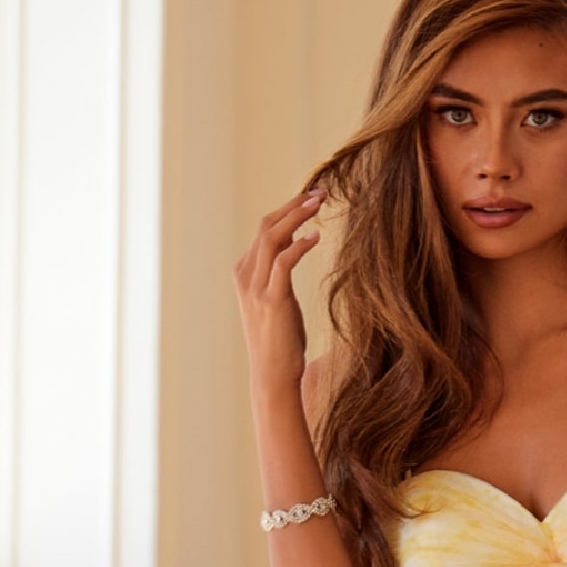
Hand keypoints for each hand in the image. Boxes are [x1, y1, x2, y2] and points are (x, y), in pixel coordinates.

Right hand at [233, 187, 325, 397]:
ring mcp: (257, 288)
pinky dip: (300, 245)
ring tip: (320, 204)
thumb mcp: (278, 299)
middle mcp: (246, 276)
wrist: (272, 375)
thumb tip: (294, 241)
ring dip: (297, 216)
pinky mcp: (272, 300)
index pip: (264, 229)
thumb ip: (279, 271)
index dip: (287, 210)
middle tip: (320, 191)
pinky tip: (317, 236)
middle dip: (293, 205)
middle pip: (266, 226)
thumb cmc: (280, 341)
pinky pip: (284, 262)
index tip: (311, 198)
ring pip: (273, 237)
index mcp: (245, 273)